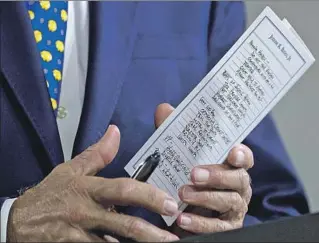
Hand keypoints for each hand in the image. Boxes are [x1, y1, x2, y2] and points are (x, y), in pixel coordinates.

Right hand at [7, 125, 178, 241]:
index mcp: (89, 189)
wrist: (19, 222)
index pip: (122, 190)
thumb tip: (115, 132)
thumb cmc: (50, 194)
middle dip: (151, 231)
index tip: (169, 202)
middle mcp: (86, 213)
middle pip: (123, 224)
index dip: (148, 196)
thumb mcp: (71, 170)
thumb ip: (97, 154)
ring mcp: (79, 235)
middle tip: (173, 234)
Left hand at [176, 144, 252, 233]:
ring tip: (183, 194)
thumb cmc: (183, 179)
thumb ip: (173, 135)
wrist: (176, 212)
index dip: (242, 155)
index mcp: (231, 168)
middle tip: (194, 174)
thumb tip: (162, 112)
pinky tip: (182, 218)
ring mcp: (235, 208)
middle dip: (217, 176)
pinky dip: (200, 223)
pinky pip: (218, 227)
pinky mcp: (227, 228)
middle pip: (239, 178)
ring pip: (229, 201)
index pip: (244, 158)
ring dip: (205, 197)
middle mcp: (238, 187)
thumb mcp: (178, 157)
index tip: (232, 153)